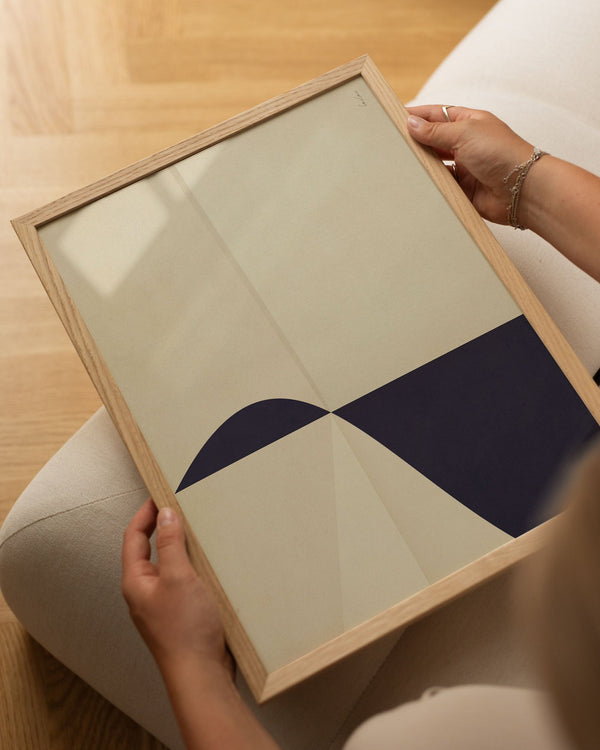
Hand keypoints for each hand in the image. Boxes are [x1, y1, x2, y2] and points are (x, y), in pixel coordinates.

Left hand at [122, 500, 280, 749]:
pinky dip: (193, 565)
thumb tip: (165, 514)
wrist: (201, 674)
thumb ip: (170, 544)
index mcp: (136, 582)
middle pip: (149, 550)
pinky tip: (210, 562)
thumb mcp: (178, 577)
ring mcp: (163, 604)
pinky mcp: (181, 613)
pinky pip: (184, 580)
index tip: (160, 494)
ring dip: (180, 546)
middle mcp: (145, 592)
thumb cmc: (185, 629)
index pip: (134, 537)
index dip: (145, 514)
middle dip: (163, 527)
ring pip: (168, 565)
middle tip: (180, 506)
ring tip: (198, 528)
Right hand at [406, 105, 533, 223]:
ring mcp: (465, 167)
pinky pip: (441, 186)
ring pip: (435, 164)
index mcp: (469, 122)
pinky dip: (431, 185)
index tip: (396, 119)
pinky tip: (419, 183)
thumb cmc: (503, 154)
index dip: (417, 116)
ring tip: (403, 164)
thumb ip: (435, 131)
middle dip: (416, 142)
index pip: (437, 115)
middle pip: (433, 140)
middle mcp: (466, 144)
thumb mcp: (464, 133)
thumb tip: (412, 123)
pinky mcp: (463, 189)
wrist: (522, 190)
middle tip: (394, 144)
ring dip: (423, 164)